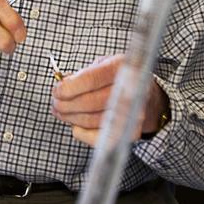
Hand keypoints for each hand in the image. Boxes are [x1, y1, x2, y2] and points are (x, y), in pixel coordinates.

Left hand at [51, 54, 168, 146]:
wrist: (148, 98)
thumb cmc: (119, 79)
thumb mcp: (103, 65)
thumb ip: (82, 74)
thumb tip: (61, 83)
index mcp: (123, 67)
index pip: (91, 79)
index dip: (69, 87)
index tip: (57, 90)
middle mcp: (131, 91)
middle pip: (89, 102)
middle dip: (65, 104)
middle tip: (55, 102)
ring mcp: (133, 114)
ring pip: (91, 121)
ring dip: (70, 118)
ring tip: (60, 112)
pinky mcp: (131, 133)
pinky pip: (98, 137)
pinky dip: (81, 132)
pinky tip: (75, 125)